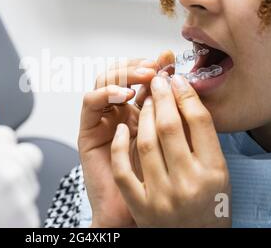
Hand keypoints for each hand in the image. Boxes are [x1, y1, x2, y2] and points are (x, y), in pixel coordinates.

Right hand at [0, 126, 42, 227]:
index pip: (6, 134)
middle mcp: (5, 172)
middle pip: (29, 154)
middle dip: (17, 163)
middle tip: (3, 177)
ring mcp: (20, 196)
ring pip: (30, 183)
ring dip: (17, 191)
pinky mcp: (29, 218)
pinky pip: (29, 208)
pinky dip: (17, 214)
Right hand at [78, 51, 174, 227]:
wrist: (133, 212)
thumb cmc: (156, 180)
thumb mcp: (171, 140)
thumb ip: (173, 113)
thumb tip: (183, 80)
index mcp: (138, 110)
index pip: (141, 76)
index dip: (153, 63)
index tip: (168, 59)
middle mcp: (118, 111)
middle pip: (120, 73)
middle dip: (138, 65)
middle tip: (156, 67)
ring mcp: (102, 119)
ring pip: (103, 81)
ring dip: (123, 74)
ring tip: (143, 77)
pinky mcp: (87, 131)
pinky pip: (90, 104)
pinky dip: (105, 93)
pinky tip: (124, 95)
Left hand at [111, 75, 230, 227]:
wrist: (191, 241)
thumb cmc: (206, 205)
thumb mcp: (217, 173)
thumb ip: (202, 140)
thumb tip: (184, 98)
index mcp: (213, 174)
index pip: (199, 122)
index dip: (186, 95)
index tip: (177, 80)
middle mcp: (189, 185)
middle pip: (171, 127)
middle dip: (162, 97)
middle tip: (158, 80)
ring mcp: (161, 197)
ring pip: (146, 143)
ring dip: (143, 116)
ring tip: (145, 100)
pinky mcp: (139, 206)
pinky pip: (123, 170)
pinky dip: (120, 146)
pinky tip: (122, 129)